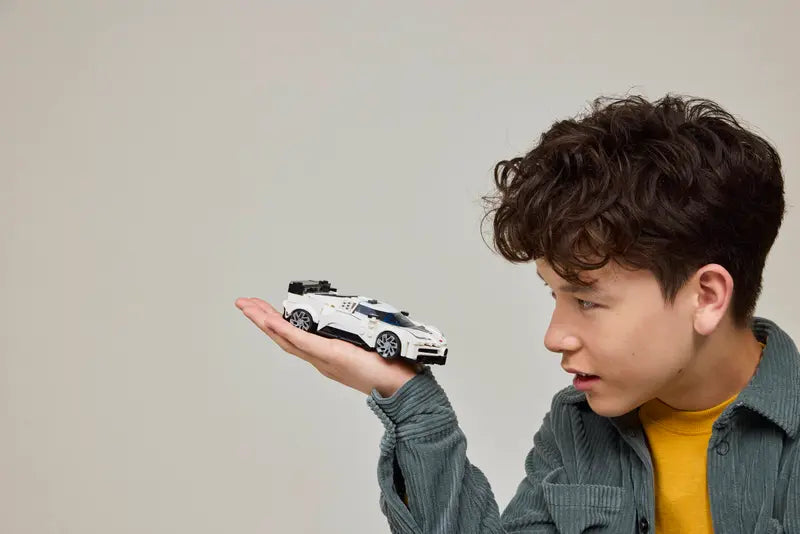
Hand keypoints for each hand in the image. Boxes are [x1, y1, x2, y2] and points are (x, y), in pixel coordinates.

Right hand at [234, 297, 421, 396]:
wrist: (401, 388)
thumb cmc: (390, 369)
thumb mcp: (367, 345)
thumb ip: (358, 334)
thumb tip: (362, 319)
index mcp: (326, 355)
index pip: (295, 336)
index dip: (276, 323)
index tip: (263, 308)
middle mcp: (320, 359)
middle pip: (283, 337)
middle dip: (261, 319)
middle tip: (243, 303)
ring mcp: (323, 358)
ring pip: (287, 338)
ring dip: (265, 321)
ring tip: (248, 307)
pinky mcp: (332, 355)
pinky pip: (303, 342)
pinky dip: (284, 330)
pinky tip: (270, 320)